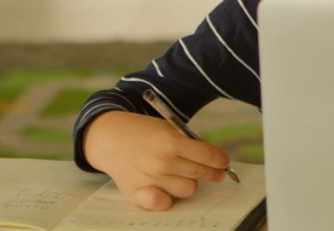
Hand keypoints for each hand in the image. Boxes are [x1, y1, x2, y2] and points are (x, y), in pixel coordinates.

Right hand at [83, 111, 230, 210]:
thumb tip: (214, 157)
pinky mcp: (137, 193)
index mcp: (171, 142)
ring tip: (182, 175)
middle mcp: (161, 162)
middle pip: (200, 174)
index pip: (207, 155)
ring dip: (189, 182)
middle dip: (213, 173)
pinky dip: (168, 199)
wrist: (109, 138)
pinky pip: (163, 204)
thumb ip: (190, 143)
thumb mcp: (169, 128)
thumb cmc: (143, 132)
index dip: (220, 160)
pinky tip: (167, 189)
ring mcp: (149, 180)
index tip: (224, 162)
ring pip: (188, 190)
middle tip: (217, 172)